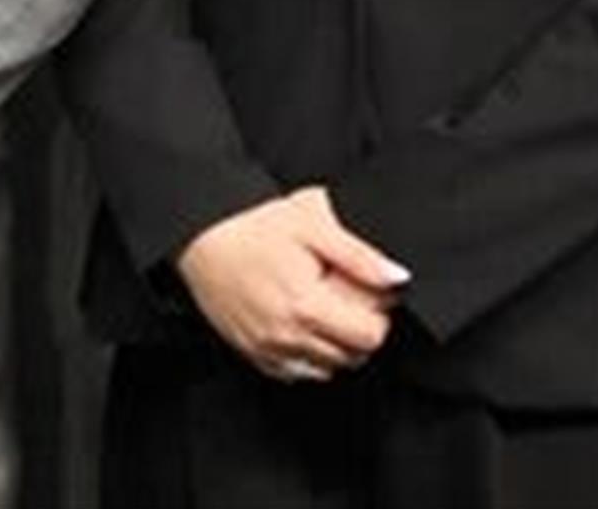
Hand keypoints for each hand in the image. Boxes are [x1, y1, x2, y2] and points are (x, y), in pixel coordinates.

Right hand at [174, 186, 408, 382]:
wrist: (200, 236)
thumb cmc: (252, 227)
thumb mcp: (311, 225)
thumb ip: (358, 255)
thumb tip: (397, 278)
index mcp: (305, 306)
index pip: (370, 337)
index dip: (378, 314)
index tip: (366, 292)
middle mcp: (287, 336)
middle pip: (352, 356)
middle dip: (358, 330)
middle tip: (343, 296)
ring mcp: (268, 349)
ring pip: (327, 369)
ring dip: (335, 346)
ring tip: (322, 310)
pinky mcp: (253, 354)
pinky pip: (297, 372)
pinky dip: (308, 355)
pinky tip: (301, 325)